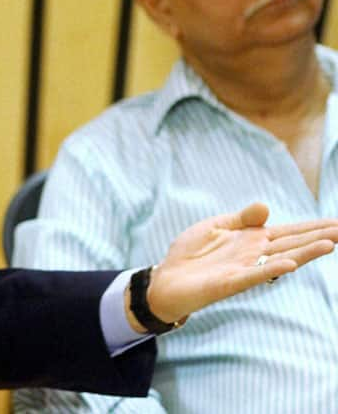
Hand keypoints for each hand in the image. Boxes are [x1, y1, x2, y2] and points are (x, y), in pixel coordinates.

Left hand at [145, 202, 337, 323]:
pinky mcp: (230, 281)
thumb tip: (266, 207)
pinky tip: (290, 263)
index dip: (312, 227)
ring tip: (330, 244)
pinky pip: (254, 274)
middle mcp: (254, 254)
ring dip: (304, 252)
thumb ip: (241, 218)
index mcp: (252, 239)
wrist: (167, 279)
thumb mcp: (215, 227)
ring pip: (280, 259)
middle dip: (318, 237)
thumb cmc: (190, 254)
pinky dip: (271, 268)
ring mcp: (244, 268)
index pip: (288, 232)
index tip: (337, 222)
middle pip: (292, 244)